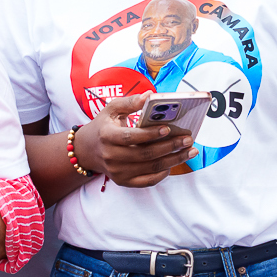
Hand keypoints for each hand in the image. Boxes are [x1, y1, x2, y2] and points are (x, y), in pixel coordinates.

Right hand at [75, 94, 192, 187]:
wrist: (87, 150)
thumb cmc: (103, 126)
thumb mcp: (112, 109)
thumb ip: (131, 102)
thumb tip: (150, 95)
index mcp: (107, 136)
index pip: (131, 137)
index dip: (150, 134)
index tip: (168, 128)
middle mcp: (111, 156)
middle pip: (145, 154)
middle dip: (170, 146)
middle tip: (187, 139)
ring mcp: (117, 171)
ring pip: (151, 168)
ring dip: (173, 160)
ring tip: (190, 150)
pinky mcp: (123, 181)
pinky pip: (147, 181)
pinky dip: (163, 173)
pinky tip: (174, 163)